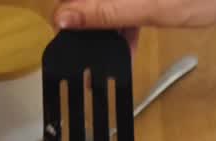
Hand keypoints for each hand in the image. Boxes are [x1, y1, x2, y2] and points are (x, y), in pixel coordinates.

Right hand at [53, 0, 215, 49]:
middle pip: (91, 2)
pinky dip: (124, 21)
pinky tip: (127, 43)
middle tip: (90, 59)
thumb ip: (106, 12)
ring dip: (107, 28)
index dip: (67, 19)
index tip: (67, 44)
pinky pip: (125, 4)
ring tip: (112, 56)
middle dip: (88, 26)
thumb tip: (63, 17)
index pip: (74, 0)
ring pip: (108, 4)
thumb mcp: (152, 9)